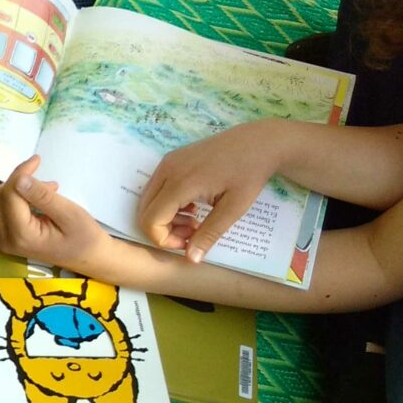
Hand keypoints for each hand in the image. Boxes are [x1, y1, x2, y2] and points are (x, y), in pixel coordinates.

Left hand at [0, 156, 121, 272]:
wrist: (89, 258)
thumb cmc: (85, 238)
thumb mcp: (70, 214)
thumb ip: (43, 197)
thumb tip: (19, 179)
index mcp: (22, 235)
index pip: (9, 196)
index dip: (20, 174)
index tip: (36, 160)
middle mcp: (6, 239)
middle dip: (17, 182)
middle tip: (46, 182)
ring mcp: (3, 239)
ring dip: (13, 188)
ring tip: (42, 188)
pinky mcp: (6, 235)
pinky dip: (9, 196)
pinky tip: (27, 192)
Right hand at [135, 120, 286, 261]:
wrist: (258, 142)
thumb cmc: (250, 174)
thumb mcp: (234, 208)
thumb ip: (209, 234)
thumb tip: (191, 260)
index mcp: (181, 183)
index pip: (151, 220)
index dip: (164, 240)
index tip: (189, 243)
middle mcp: (166, 171)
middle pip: (144, 212)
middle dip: (163, 231)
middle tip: (192, 234)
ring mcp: (166, 163)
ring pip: (147, 201)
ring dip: (164, 219)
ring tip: (194, 221)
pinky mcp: (169, 160)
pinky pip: (155, 189)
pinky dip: (166, 205)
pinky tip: (191, 206)